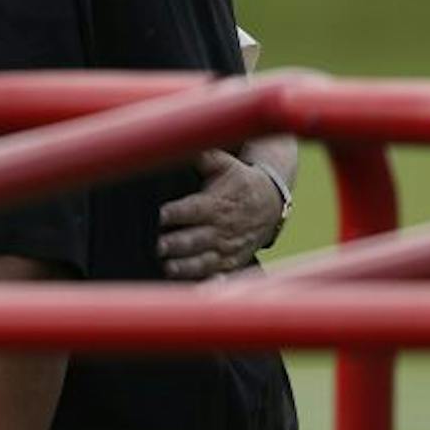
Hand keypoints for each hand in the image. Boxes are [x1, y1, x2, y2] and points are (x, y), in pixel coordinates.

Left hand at [157, 149, 283, 279]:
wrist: (270, 202)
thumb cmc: (238, 180)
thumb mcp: (223, 164)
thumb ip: (203, 156)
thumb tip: (181, 136)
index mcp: (216, 204)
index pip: (194, 209)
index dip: (177, 212)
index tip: (160, 214)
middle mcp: (222, 228)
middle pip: (197, 238)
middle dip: (177, 244)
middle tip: (158, 246)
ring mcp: (227, 248)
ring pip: (205, 261)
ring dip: (187, 266)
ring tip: (168, 267)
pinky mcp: (231, 262)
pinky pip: (220, 276)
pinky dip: (211, 285)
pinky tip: (199, 293)